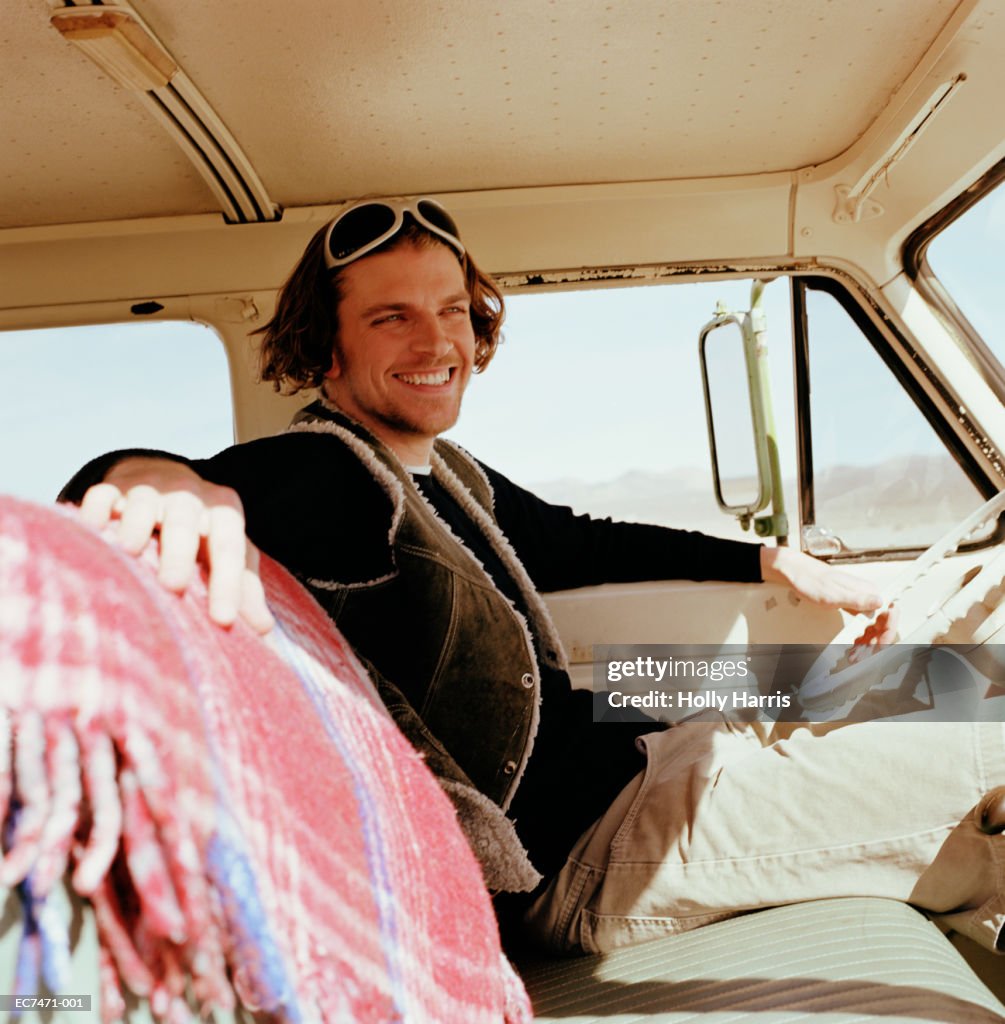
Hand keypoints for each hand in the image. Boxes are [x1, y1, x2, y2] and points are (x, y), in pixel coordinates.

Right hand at [78, 457, 273, 633]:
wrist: (167, 479)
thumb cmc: (204, 531)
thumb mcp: (228, 553)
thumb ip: (245, 589)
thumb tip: (264, 632)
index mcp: (223, 512)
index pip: (229, 548)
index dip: (229, 584)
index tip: (223, 620)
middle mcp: (188, 496)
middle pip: (186, 520)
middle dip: (180, 552)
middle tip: (173, 585)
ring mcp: (149, 489)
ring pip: (143, 502)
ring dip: (135, 524)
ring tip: (129, 550)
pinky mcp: (113, 488)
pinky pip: (102, 495)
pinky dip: (95, 512)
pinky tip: (90, 532)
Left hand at [760, 545, 897, 646]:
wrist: (797, 574)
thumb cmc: (812, 581)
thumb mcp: (834, 595)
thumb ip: (858, 600)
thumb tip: (880, 602)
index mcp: (868, 591)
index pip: (889, 614)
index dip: (888, 632)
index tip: (879, 646)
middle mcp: (867, 595)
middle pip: (882, 623)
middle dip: (876, 642)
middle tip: (864, 656)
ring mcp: (860, 601)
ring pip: (873, 626)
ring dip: (867, 643)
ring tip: (856, 655)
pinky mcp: (851, 605)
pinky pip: (862, 624)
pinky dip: (860, 637)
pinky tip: (854, 645)